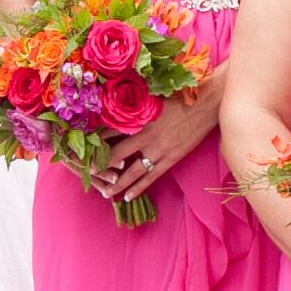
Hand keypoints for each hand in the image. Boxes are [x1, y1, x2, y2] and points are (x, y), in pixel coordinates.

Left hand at [93, 90, 223, 209]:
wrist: (208, 102)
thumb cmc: (182, 94)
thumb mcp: (154, 94)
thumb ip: (136, 102)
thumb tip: (116, 100)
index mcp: (139, 117)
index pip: (109, 131)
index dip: (94, 141)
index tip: (82, 149)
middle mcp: (145, 136)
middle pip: (116, 154)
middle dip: (100, 165)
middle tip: (87, 174)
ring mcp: (159, 149)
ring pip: (132, 171)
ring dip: (117, 183)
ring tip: (105, 193)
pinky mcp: (171, 158)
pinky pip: (151, 177)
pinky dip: (139, 188)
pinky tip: (128, 196)